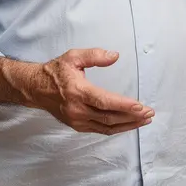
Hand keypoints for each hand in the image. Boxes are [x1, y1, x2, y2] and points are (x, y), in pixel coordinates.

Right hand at [34, 48, 153, 134]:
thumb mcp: (73, 57)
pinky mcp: (77, 126)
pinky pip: (101, 130)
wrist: (36, 88)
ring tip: (144, 120)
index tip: (141, 106)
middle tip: (149, 113)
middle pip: (109, 117)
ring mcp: (77, 120)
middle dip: (132, 117)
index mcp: (78, 92)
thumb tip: (115, 55)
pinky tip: (128, 124)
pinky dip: (116, 128)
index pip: (105, 101)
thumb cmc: (56, 71)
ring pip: (107, 127)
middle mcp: (77, 109)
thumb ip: (95, 55)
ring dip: (128, 125)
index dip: (124, 105)